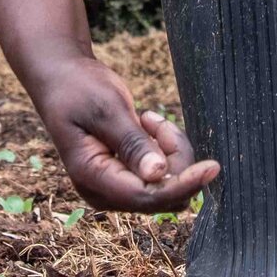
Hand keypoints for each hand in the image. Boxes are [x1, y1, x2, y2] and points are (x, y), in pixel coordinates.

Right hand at [27, 55, 219, 212]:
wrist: (64, 80)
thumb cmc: (79, 89)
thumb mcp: (106, 109)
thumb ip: (132, 144)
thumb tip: (158, 175)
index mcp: (91, 178)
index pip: (146, 196)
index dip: (183, 184)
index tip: (212, 167)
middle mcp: (104, 192)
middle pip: (162, 195)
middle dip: (174, 158)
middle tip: (155, 119)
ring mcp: (116, 188)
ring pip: (168, 186)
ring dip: (170, 151)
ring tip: (147, 118)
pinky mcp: (128, 178)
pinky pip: (164, 176)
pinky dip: (165, 149)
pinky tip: (146, 124)